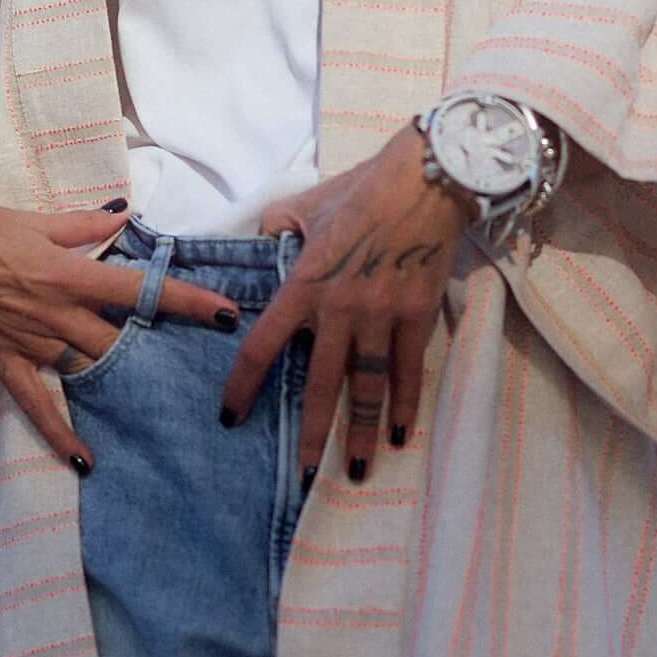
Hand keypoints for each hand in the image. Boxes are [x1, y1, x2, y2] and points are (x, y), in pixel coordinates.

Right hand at [0, 190, 236, 472]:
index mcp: (69, 273)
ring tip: (159, 404)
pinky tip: (85, 460)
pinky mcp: (4, 360)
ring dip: (119, 385)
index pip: (139, 289)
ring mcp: (30, 342)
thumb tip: (123, 216)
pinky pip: (35, 404)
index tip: (226, 314)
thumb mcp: (34, 219)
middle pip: (119, 339)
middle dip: (158, 349)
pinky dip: (59, 434)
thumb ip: (82, 225)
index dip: (186, 301)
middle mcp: (56, 313)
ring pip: (86, 370)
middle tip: (197, 363)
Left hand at [221, 129, 472, 482]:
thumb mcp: (304, 205)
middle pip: (319, 385)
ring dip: (364, 433)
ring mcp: (381, 317)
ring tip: (360, 470)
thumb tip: (258, 243)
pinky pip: (408, 371)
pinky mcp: (417, 317)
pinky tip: (403, 434)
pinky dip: (406, 405)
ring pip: (367, 388)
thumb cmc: (362, 190)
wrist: (425, 181)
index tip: (231, 415)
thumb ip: (275, 228)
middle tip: (304, 475)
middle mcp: (340, 310)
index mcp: (305, 285)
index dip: (243, 385)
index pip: (263, 345)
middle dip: (312, 434)